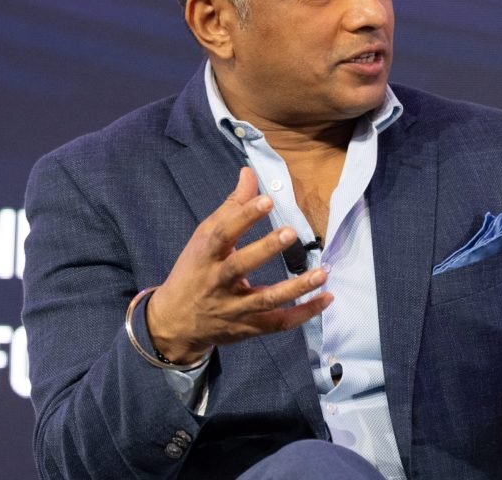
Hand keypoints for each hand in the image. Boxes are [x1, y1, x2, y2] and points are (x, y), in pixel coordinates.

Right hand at [146, 167, 332, 363]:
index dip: (243, 216)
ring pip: (265, 299)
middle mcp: (217, 283)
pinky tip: (326, 298)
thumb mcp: (204, 239)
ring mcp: (233, 309)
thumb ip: (231, 208)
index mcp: (205, 256)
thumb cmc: (194, 271)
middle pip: (241, 267)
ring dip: (296, 287)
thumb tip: (249, 172)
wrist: (175, 322)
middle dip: (265, 250)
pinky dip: (303, 313)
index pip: (222, 234)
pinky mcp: (248, 328)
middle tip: (291, 232)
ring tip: (322, 273)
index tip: (266, 200)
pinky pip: (278, 323)